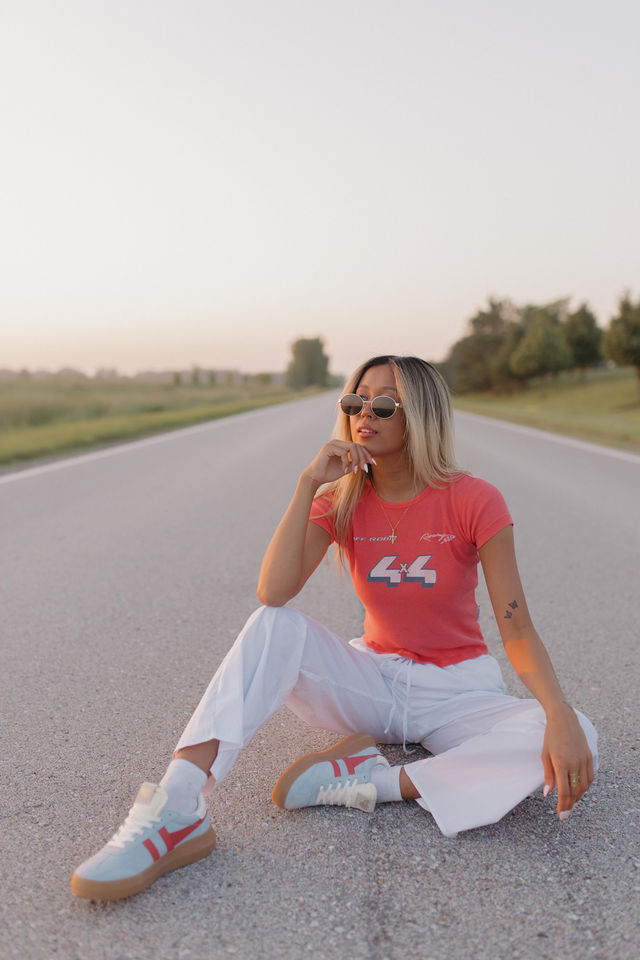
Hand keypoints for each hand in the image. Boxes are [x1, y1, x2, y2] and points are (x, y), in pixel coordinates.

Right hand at [302, 439, 375, 485]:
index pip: (358, 446)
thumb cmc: (329, 473)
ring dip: (356, 459)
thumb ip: (354, 463)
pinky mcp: (328, 448)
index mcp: (341, 445)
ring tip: (354, 470)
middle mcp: (337, 442)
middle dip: (363, 457)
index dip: (366, 454)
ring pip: (351, 447)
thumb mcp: (346, 468)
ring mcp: (332, 444)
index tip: (372, 463)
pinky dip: (346, 461)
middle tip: (365, 468)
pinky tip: (344, 470)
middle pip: (356, 445)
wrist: (315, 478)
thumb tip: (366, 461)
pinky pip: (343, 452)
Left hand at [541, 703, 594, 818]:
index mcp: (561, 763)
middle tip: (566, 813)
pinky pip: (590, 777)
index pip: (564, 791)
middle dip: (570, 804)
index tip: (561, 815)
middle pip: (575, 791)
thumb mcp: (545, 755)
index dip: (563, 805)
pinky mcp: (589, 756)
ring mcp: (583, 760)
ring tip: (572, 803)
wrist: (564, 720)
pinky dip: (586, 786)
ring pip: (584, 786)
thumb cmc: (551, 737)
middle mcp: (574, 763)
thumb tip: (548, 794)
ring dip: (579, 797)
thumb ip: (548, 775)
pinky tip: (580, 790)